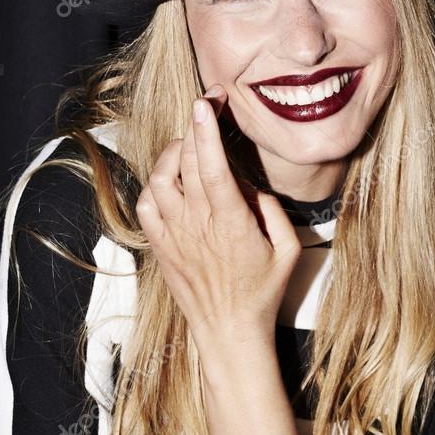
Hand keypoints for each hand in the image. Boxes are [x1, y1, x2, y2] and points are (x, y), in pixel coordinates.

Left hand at [135, 86, 301, 351]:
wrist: (228, 331)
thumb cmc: (262, 291)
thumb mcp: (288, 249)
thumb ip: (271, 209)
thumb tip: (249, 183)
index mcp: (232, 224)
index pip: (213, 168)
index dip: (206, 132)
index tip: (205, 104)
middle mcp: (198, 226)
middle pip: (186, 164)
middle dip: (194, 129)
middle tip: (206, 110)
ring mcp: (174, 236)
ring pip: (160, 179)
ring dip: (172, 154)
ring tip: (188, 145)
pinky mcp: (161, 246)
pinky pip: (146, 204)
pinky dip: (154, 183)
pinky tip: (169, 179)